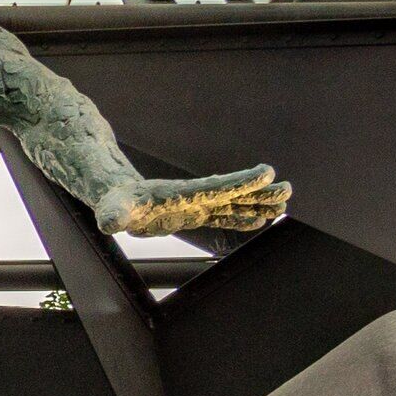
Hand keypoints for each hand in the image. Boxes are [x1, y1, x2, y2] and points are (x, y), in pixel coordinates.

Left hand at [100, 164, 289, 236]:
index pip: (216, 187)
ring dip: (257, 205)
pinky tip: (259, 220)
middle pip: (233, 194)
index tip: (266, 172)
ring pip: (233, 205)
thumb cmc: (113, 203)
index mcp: (180, 195)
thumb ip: (113, 215)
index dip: (240, 182)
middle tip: (287, 190)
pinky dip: (241, 218)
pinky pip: (223, 217)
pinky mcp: (194, 215)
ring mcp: (196, 206)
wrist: (114, 197)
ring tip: (284, 204)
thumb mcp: (112, 210)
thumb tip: (108, 223)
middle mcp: (193, 198)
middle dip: (259, 193)